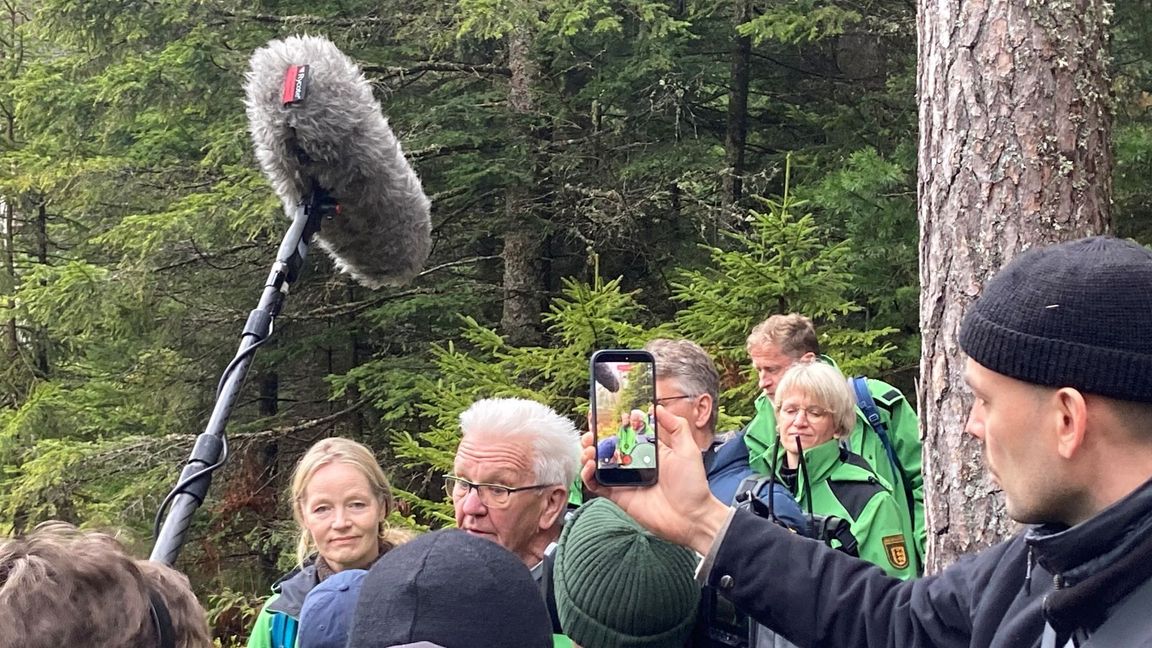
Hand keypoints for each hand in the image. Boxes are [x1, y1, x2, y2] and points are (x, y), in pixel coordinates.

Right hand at [581, 405, 729, 553]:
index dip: (612, 422)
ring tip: (590, 449)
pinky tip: (590, 467)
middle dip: (594, 436)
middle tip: (591, 432)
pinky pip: (596, 485)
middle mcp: (633, 463)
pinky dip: (588, 476)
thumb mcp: (688, 449)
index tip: (603, 413)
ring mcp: (624, 479)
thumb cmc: (692, 485)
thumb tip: (657, 407)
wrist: (691, 517)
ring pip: (597, 463)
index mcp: (647, 450)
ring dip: (588, 453)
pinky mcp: (618, 496)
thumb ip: (676, 426)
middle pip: (606, 446)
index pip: (625, 432)